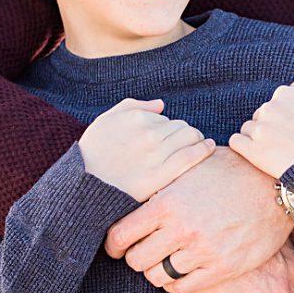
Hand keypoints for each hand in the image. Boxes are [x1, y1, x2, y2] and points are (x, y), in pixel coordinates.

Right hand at [79, 98, 215, 200]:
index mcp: (136, 118)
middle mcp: (149, 133)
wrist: (84, 187)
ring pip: (190, 136)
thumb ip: (132, 106)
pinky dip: (204, 148)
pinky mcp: (162, 174)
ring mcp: (157, 154)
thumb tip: (161, 105)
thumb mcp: (105, 122)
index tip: (170, 137)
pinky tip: (209, 147)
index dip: (170, 129)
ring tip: (197, 144)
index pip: (168, 119)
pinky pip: (192, 155)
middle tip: (186, 142)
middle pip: (182, 126)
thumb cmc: (93, 154)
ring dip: (196, 139)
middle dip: (185, 133)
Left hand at [107, 146, 292, 292]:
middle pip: (136, 260)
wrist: (279, 186)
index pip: (121, 235)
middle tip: (142, 252)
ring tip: (164, 261)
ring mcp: (204, 251)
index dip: (113, 244)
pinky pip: (183, 287)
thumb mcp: (193, 166)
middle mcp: (182, 229)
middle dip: (135, 257)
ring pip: (157, 277)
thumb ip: (163, 183)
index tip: (118, 246)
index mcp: (168, 202)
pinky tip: (181, 271)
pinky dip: (176, 283)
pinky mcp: (223, 268)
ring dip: (156, 271)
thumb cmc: (234, 170)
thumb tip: (134, 189)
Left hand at [229, 81, 293, 180]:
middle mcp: (270, 107)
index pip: (271, 104)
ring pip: (247, 129)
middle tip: (286, 144)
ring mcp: (261, 128)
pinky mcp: (253, 149)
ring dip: (257, 140)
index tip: (292, 131)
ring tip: (277, 151)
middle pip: (258, 116)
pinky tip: (260, 155)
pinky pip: (236, 142)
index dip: (279, 120)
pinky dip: (244, 148)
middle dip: (268, 129)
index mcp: (285, 93)